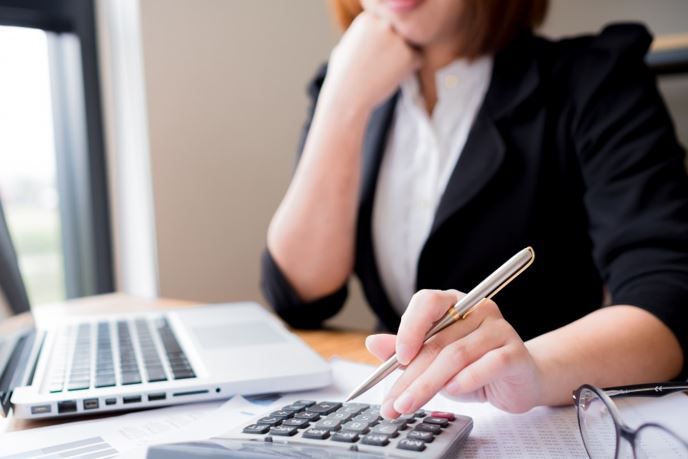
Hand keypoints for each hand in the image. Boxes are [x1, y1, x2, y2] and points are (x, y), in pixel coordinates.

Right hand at [320, 12, 420, 113]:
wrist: (347, 95)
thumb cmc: (343, 76)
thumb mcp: (347, 46)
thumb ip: (363, 37)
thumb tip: (370, 36)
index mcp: (369, 17)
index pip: (387, 24)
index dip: (383, 41)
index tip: (374, 56)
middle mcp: (384, 23)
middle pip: (400, 32)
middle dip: (395, 47)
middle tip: (382, 65)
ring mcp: (397, 38)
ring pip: (411, 45)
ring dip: (403, 58)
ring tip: (384, 72)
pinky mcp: (408, 55)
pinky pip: (418, 60)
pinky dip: (408, 70)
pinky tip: (391, 77)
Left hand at [365, 290, 544, 417]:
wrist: (518, 380)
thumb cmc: (472, 366)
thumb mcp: (433, 359)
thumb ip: (405, 351)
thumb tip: (373, 342)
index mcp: (453, 303)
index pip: (427, 302)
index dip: (410, 326)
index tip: (397, 356)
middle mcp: (477, 310)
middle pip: (437, 340)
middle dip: (409, 375)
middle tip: (392, 401)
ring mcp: (499, 329)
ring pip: (456, 355)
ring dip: (428, 384)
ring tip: (408, 404)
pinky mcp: (514, 353)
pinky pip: (488, 364)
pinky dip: (466, 380)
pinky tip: (452, 391)